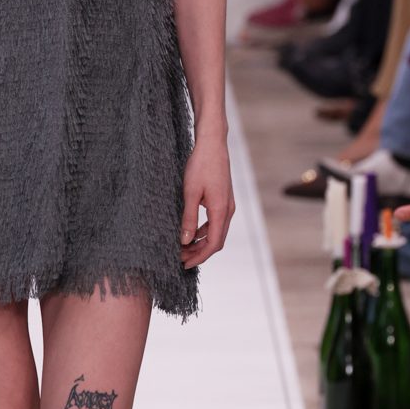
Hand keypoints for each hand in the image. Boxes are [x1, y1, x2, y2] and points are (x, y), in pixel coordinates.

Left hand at [180, 131, 233, 268]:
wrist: (212, 144)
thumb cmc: (200, 165)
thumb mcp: (190, 192)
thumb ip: (188, 218)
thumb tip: (185, 241)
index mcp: (221, 211)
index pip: (212, 244)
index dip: (199, 257)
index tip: (184, 264)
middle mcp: (228, 210)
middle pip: (216, 241)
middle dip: (199, 253)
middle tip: (180, 259)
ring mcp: (228, 205)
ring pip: (216, 232)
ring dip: (201, 242)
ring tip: (183, 247)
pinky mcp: (224, 199)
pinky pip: (216, 222)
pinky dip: (204, 231)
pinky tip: (191, 232)